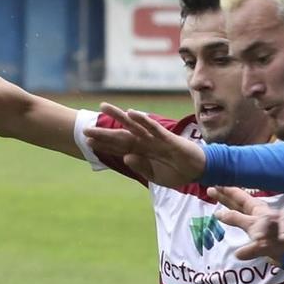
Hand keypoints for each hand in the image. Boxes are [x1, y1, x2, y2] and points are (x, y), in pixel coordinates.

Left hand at [85, 103, 204, 188]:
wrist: (198, 171)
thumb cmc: (178, 172)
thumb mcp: (155, 176)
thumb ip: (140, 167)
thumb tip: (125, 157)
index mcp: (142, 152)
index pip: (119, 147)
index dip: (104, 145)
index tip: (88, 141)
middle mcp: (146, 142)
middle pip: (122, 134)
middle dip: (104, 131)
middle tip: (86, 127)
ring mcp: (155, 138)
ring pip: (134, 125)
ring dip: (119, 116)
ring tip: (103, 107)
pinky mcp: (167, 138)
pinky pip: (153, 128)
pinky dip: (143, 120)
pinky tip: (131, 113)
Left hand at [211, 186, 283, 260]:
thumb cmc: (280, 241)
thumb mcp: (264, 246)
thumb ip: (251, 249)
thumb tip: (238, 255)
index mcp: (259, 216)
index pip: (240, 204)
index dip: (226, 196)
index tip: (211, 188)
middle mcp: (269, 214)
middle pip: (248, 202)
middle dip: (232, 195)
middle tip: (213, 189)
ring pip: (270, 218)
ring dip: (265, 227)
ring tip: (258, 239)